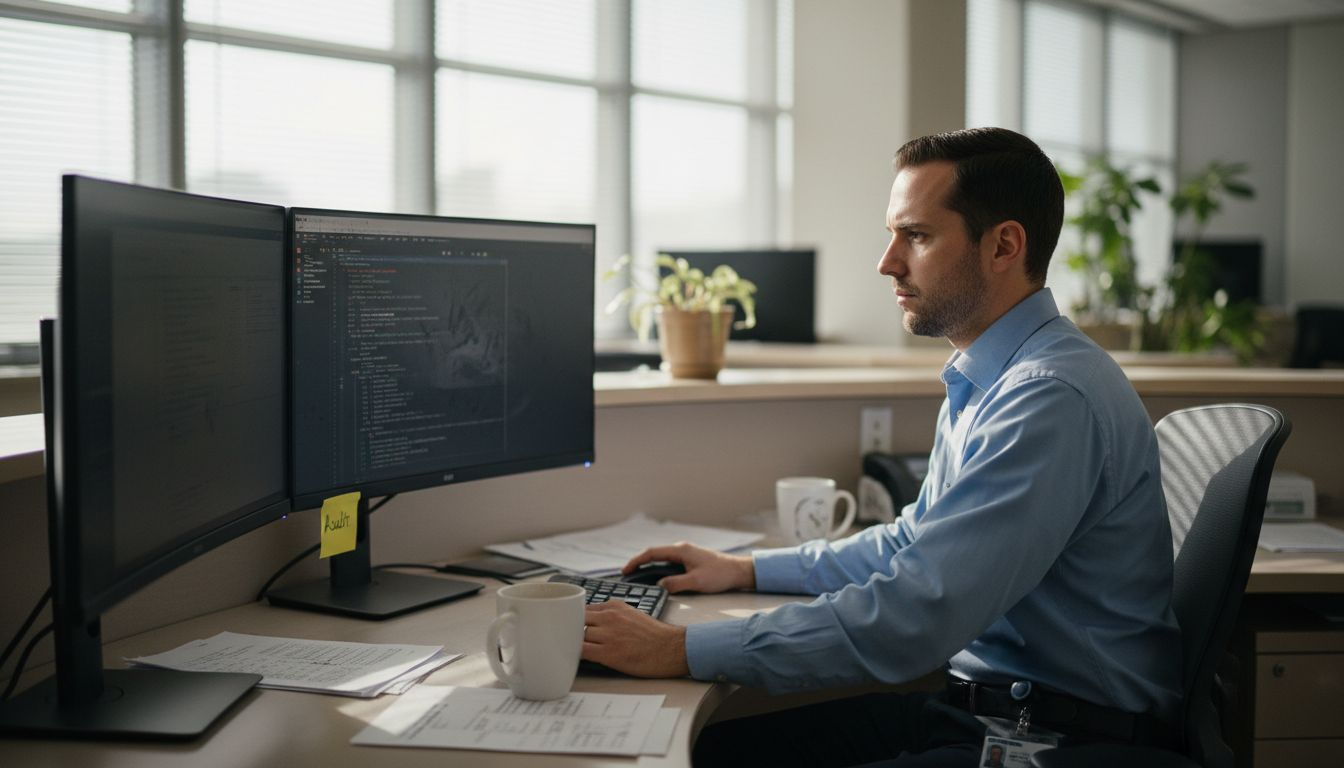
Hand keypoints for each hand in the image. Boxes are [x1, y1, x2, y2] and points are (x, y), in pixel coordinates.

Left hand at [582, 601, 689, 677]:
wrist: (671, 648)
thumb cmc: (655, 635)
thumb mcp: (633, 614)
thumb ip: (613, 615)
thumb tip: (597, 622)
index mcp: (615, 606)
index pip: (584, 608)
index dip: (576, 619)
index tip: (573, 626)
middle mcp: (609, 617)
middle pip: (577, 619)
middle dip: (572, 629)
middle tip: (569, 638)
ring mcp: (608, 635)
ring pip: (577, 634)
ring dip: (573, 642)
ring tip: (572, 649)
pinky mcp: (608, 653)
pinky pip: (581, 651)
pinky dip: (574, 654)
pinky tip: (574, 657)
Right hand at [622, 542, 754, 593]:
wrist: (739, 571)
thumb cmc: (720, 574)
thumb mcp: (696, 582)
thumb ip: (675, 584)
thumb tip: (659, 586)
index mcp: (681, 551)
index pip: (652, 553)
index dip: (636, 561)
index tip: (625, 570)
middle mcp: (682, 549)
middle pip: (655, 554)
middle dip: (639, 563)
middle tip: (627, 574)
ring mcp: (687, 554)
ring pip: (662, 558)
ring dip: (649, 565)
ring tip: (638, 575)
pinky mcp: (691, 560)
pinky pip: (670, 562)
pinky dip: (659, 568)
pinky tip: (658, 577)